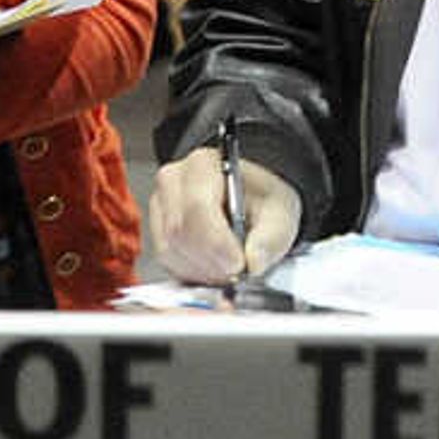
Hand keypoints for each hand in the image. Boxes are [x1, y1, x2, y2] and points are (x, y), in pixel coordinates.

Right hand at [149, 148, 297, 284]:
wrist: (251, 201)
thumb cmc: (261, 200)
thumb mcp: (280, 213)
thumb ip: (270, 238)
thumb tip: (252, 262)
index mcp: (203, 165)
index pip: (197, 207)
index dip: (216, 242)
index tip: (239, 265)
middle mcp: (174, 181)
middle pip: (179, 231)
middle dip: (211, 262)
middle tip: (238, 273)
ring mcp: (161, 206)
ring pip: (170, 250)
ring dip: (202, 271)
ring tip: (229, 271)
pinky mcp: (158, 231)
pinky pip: (167, 261)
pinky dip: (192, 273)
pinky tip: (214, 269)